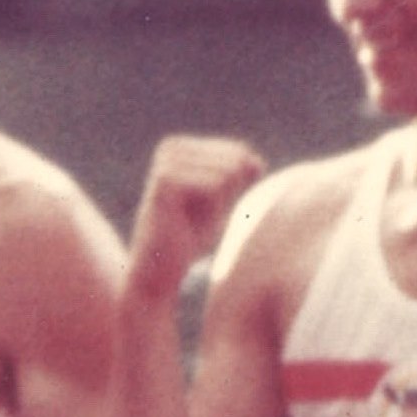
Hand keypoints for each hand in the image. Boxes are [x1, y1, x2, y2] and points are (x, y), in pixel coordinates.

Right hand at [125, 136, 269, 310]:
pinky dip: (211, 212)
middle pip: (235, 161)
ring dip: (219, 208)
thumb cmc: (190, 236)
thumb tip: (257, 160)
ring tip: (191, 222)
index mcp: (183, 146)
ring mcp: (167, 160)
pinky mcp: (165, 179)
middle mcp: (172, 147)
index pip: (239, 152)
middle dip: (228, 197)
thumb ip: (241, 180)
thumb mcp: (223, 203)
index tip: (205, 209)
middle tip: (198, 219)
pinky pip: (214, 186)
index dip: (236, 188)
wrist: (159, 269)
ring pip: (227, 173)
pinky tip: (186, 225)